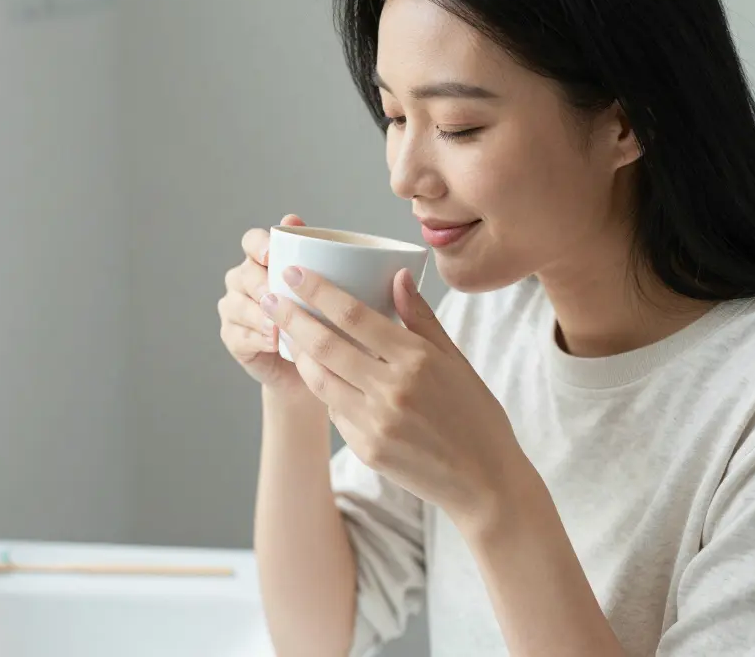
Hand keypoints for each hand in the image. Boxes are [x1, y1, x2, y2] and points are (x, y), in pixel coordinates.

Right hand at [219, 214, 312, 394]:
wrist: (315, 364)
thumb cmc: (325, 320)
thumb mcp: (333, 291)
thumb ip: (328, 261)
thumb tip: (326, 235)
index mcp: (264, 260)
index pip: (251, 241)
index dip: (258, 245)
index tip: (271, 255)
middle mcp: (245, 280)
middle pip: (244, 273)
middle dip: (259, 284)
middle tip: (277, 297)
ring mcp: (235, 308)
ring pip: (236, 305)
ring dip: (258, 315)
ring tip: (277, 326)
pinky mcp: (233, 337)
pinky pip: (237, 335)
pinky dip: (256, 339)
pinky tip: (273, 343)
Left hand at [260, 266, 526, 525]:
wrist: (484, 481)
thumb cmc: (474, 414)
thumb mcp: (456, 360)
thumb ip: (421, 317)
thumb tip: (398, 274)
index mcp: (416, 359)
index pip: (354, 315)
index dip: (318, 291)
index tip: (294, 273)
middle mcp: (392, 389)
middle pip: (325, 345)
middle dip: (292, 317)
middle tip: (270, 298)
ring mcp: (376, 422)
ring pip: (320, 379)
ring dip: (299, 354)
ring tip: (287, 334)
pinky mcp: (366, 449)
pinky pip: (334, 411)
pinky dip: (325, 389)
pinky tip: (321, 375)